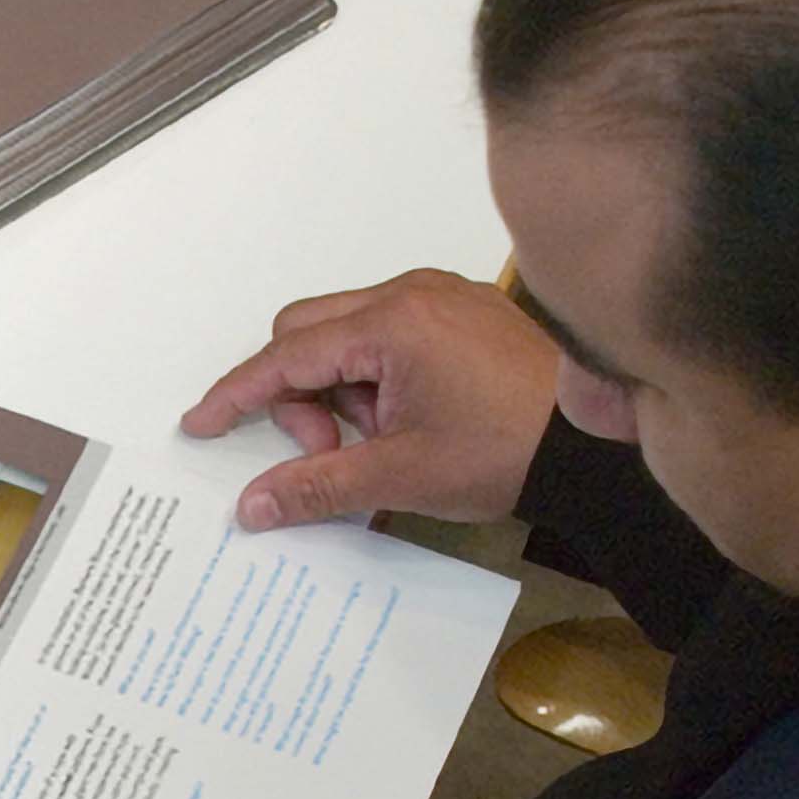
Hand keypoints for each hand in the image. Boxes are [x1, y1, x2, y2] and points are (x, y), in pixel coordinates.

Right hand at [181, 269, 561, 530]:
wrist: (595, 443)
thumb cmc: (509, 448)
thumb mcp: (400, 475)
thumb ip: (317, 485)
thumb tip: (253, 503)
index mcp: (391, 324)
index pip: (286, 355)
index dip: (237, 393)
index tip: (203, 422)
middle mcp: (411, 294)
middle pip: (306, 331)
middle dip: (297, 394)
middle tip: (325, 449)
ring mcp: (439, 298)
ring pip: (344, 334)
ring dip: (339, 389)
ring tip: (378, 438)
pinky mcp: (461, 313)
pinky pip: (387, 334)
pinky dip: (374, 376)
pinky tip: (402, 419)